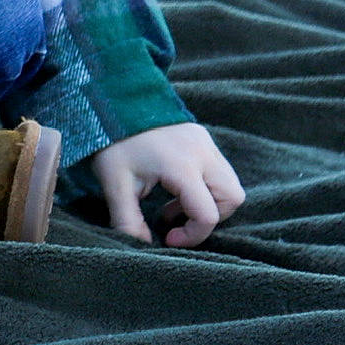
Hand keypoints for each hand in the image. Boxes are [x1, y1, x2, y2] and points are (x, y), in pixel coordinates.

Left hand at [92, 123, 243, 246]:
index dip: (192, 235)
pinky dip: (205, 185)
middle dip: (210, 217)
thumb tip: (144, 246)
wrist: (112, 98)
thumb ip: (128, 220)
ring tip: (173, 203)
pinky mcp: (201, 136)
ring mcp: (205, 141)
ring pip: (230, 184)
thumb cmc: (113, 141)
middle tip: (177, 218)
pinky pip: (219, 169)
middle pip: (232, 198)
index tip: (166, 236)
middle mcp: (202, 152)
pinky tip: (174, 186)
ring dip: (209, 201)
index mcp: (182, 165)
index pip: (208, 214)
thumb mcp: (114, 183)